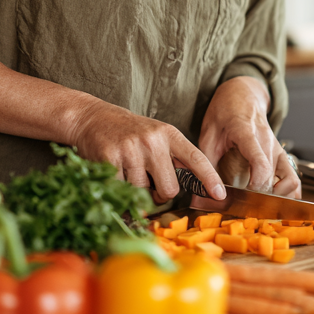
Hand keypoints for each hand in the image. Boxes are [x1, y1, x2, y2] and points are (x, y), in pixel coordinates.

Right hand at [66, 96, 225, 202]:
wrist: (93, 117)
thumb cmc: (129, 132)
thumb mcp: (157, 136)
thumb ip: (173, 157)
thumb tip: (191, 188)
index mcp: (169, 134)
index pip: (196, 158)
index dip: (210, 178)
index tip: (220, 194)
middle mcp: (152, 140)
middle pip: (169, 189)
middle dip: (161, 195)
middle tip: (151, 186)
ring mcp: (131, 149)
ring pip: (143, 193)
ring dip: (137, 193)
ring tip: (129, 174)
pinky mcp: (110, 158)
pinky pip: (121, 190)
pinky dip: (118, 189)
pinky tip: (115, 174)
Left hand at [198, 76, 301, 197]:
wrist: (242, 94)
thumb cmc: (223, 112)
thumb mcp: (208, 133)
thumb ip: (206, 163)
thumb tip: (201, 190)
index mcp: (245, 131)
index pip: (260, 160)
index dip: (257, 182)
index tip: (247, 195)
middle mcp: (266, 139)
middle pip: (272, 175)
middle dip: (260, 196)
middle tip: (243, 206)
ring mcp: (276, 147)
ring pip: (289, 179)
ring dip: (277, 196)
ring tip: (259, 203)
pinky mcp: (281, 153)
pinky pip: (293, 177)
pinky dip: (289, 192)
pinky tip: (275, 199)